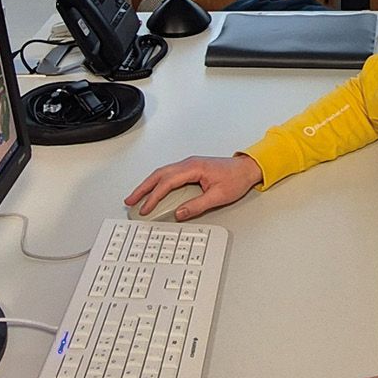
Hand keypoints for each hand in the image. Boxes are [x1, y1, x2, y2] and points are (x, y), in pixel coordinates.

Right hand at [124, 153, 262, 220]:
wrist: (247, 169)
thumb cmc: (235, 179)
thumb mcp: (218, 196)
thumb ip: (197, 206)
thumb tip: (179, 213)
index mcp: (194, 167)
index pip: (167, 182)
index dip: (154, 197)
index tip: (145, 208)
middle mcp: (189, 163)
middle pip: (159, 175)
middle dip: (143, 188)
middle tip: (130, 200)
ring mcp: (189, 165)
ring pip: (162, 173)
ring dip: (148, 185)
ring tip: (137, 197)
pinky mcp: (190, 169)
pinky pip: (169, 175)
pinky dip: (158, 183)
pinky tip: (153, 191)